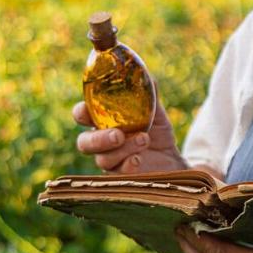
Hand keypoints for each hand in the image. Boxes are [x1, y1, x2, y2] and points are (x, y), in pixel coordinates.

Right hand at [72, 94, 186, 173]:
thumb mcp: (155, 110)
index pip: (81, 115)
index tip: (88, 111)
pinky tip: (139, 158)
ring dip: (123, 149)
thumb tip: (147, 76)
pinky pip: (117, 174)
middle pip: (84, 143)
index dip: (80, 113)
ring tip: (144, 139)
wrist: (172, 158)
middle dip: (98, 139)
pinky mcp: (121, 176)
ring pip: (103, 159)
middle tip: (118, 135)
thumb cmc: (157, 132)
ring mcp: (110, 160)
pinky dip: (128, 164)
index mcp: (102, 121)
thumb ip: (148, 94)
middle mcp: (101, 142)